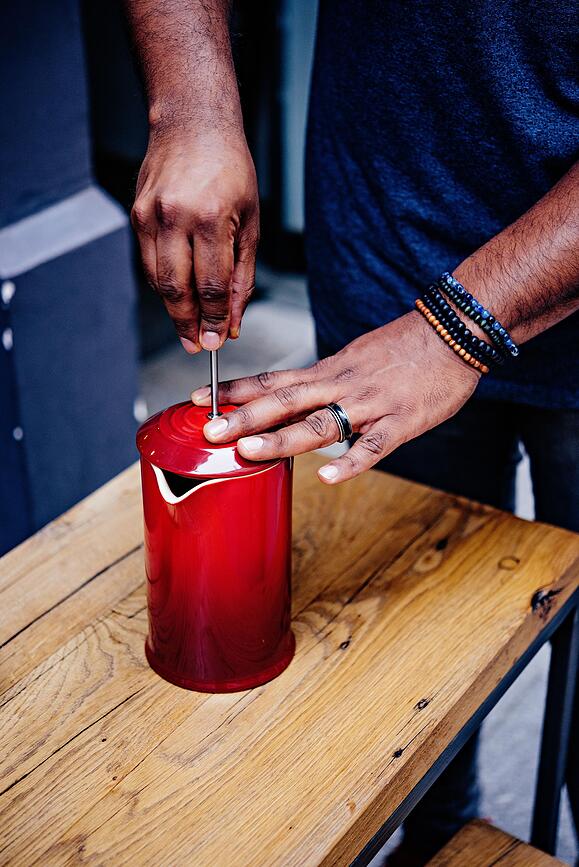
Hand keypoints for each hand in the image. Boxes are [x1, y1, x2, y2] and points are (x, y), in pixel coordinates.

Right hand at [131, 129, 258, 351]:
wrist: (193, 125)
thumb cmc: (229, 169)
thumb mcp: (251, 223)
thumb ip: (242, 276)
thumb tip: (234, 319)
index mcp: (210, 218)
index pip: (211, 287)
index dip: (215, 320)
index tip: (218, 341)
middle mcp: (175, 218)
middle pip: (178, 291)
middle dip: (189, 324)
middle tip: (199, 346)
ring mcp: (150, 216)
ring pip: (158, 281)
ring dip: (174, 310)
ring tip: (189, 327)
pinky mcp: (136, 216)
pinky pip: (148, 264)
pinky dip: (163, 285)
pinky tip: (178, 294)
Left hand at [192, 312, 480, 483]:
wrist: (454, 331)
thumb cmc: (405, 347)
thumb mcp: (355, 356)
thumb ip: (325, 380)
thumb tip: (294, 399)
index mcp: (329, 370)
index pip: (274, 379)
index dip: (236, 391)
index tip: (197, 398)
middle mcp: (341, 384)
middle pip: (284, 401)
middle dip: (243, 417)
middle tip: (208, 431)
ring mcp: (370, 404)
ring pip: (320, 422)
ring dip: (282, 438)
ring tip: (248, 451)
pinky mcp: (401, 422)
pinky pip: (374, 446)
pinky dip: (352, 461)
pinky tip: (329, 476)